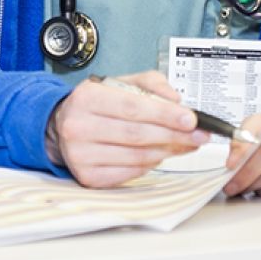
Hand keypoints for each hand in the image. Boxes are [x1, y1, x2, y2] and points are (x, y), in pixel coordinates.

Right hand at [46, 70, 208, 187]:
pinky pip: (130, 173)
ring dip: (167, 151)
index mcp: (86, 97)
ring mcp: (81, 155)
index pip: (133, 107)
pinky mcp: (88, 177)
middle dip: (174, 135)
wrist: (61, 126)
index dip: (165, 114)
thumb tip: (176, 100)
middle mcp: (78, 126)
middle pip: (137, 134)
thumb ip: (150, 83)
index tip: (191, 119)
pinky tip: (159, 155)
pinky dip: (150, 164)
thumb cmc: (97, 104)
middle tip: (199, 135)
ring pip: (137, 156)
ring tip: (184, 144)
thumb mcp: (118, 83)